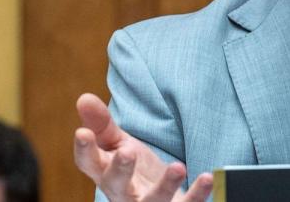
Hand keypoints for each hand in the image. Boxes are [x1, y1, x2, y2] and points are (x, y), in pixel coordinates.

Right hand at [74, 93, 213, 200]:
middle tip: (127, 152)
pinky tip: (207, 177)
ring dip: (165, 186)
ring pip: (153, 201)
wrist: (159, 200)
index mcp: (106, 173)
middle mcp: (124, 192)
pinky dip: (197, 194)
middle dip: (120, 170)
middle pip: (117, 184)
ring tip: (178, 167)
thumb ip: (102, 124)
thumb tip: (83, 98)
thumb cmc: (134, 171)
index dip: (84, 150)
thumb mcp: (117, 145)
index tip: (82, 132)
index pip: (89, 163)